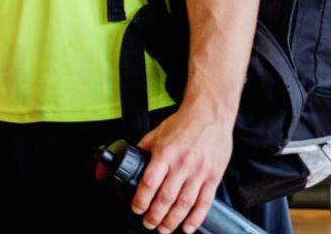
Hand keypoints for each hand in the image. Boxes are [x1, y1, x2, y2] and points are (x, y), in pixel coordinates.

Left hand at [132, 108, 233, 232]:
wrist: (210, 115)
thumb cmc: (182, 124)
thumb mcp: (155, 134)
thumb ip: (141, 150)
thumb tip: (123, 161)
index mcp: (165, 153)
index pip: (149, 183)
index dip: (141, 200)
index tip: (136, 209)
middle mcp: (182, 164)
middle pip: (166, 198)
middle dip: (155, 216)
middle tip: (148, 224)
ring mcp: (199, 172)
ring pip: (185, 203)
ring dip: (173, 220)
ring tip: (164, 229)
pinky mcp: (213, 177)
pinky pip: (205, 202)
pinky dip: (196, 218)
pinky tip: (188, 227)